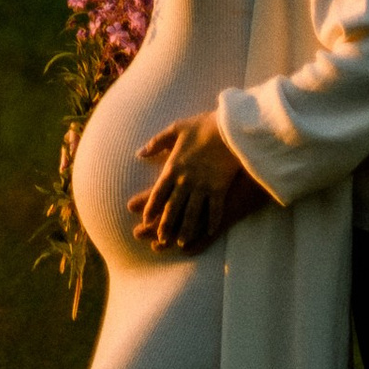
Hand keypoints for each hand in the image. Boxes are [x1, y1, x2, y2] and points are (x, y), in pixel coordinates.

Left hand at [131, 111, 268, 256]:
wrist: (229, 127)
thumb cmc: (202, 126)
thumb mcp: (176, 129)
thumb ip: (156, 143)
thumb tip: (139, 153)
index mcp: (173, 167)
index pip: (157, 193)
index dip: (150, 208)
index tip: (146, 220)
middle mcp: (185, 181)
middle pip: (173, 208)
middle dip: (165, 225)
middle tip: (160, 240)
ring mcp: (203, 186)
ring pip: (192, 214)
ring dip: (186, 229)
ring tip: (181, 242)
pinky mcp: (219, 188)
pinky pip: (215, 210)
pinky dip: (212, 222)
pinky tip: (210, 231)